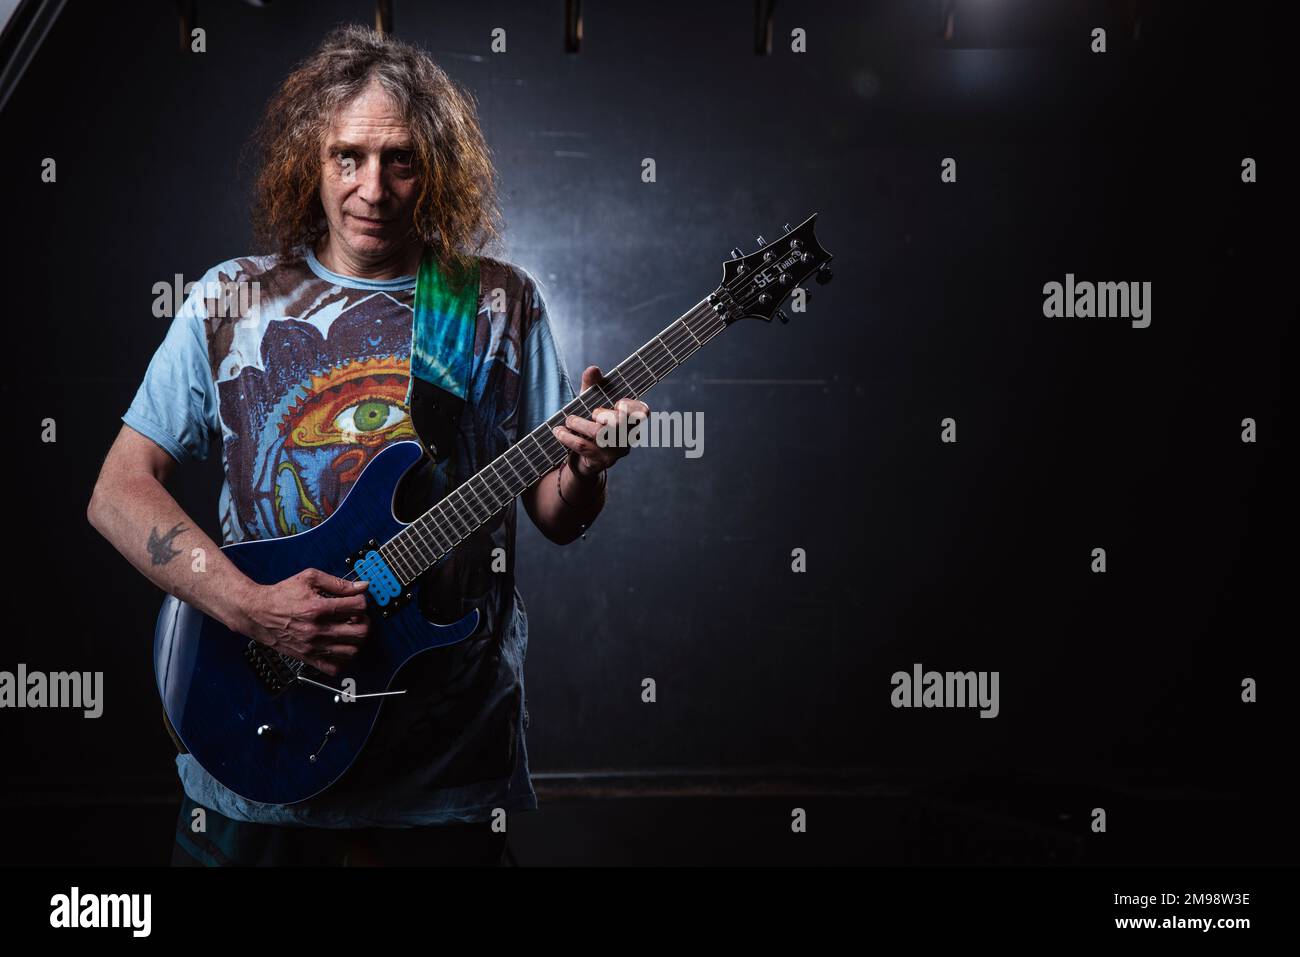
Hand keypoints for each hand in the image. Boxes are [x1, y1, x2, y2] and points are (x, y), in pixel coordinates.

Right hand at [234, 568, 370, 676]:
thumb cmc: (281, 594)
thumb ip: (337, 583)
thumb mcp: (309, 578)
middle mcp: (316, 630)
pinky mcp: (307, 657)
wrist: (256, 613)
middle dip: (364, 621)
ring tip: (349, 630)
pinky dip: (343, 659)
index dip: (362, 601)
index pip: (358, 607)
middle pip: (360, 632)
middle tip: (357, 616)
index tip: (357, 600)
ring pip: (352, 651)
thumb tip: (362, 586)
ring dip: (356, 640)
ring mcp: (312, 646)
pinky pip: (334, 668)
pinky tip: (339, 646)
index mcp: (318, 608)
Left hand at [552, 365, 650, 478]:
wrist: (581, 457)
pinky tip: (558, 431)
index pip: (643, 412)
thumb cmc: (590, 422)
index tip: (618, 402)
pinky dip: (567, 437)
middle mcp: (628, 436)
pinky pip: (584, 446)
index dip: (632, 406)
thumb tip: (593, 369)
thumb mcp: (590, 401)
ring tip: (568, 420)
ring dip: (578, 423)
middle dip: (601, 414)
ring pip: (599, 434)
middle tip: (590, 413)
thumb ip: (592, 385)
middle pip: (618, 422)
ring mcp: (617, 451)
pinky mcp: (602, 462)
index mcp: (631, 419)